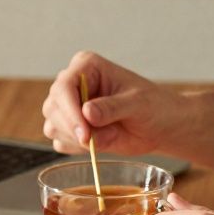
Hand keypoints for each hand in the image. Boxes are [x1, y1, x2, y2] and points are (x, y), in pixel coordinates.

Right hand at [41, 51, 180, 154]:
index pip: (64, 87)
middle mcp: (72, 84)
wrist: (161, 126)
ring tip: (110, 135)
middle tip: (99, 140)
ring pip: (53, 126)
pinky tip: (102, 142)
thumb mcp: (138, 104)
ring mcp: (69, 106)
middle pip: (52, 108)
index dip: (69, 112)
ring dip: (78, 139)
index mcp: (86, 67)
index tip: (85, 134)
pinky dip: (78, 148)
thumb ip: (112, 107)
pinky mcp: (70, 127)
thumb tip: (87, 112)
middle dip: (73, 128)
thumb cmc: (153, 106)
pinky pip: (61, 142)